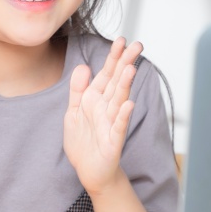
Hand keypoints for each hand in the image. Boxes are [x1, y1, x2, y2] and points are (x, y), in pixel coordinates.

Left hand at [63, 37, 141, 194]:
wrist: (88, 171)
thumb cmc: (83, 142)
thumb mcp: (73, 112)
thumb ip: (78, 89)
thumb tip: (83, 66)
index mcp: (95, 99)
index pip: (107, 74)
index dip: (114, 58)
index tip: (121, 40)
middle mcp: (106, 108)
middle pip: (117, 82)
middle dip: (125, 63)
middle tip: (137, 46)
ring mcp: (111, 123)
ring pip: (119, 100)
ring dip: (125, 85)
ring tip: (130, 69)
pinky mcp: (113, 141)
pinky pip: (118, 126)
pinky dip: (123, 115)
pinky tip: (128, 104)